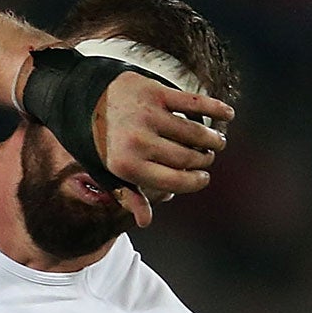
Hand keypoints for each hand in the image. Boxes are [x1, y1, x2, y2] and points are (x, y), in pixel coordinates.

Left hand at [94, 73, 232, 227]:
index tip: (203, 178)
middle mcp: (137, 142)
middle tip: (207, 159)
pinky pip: (196, 103)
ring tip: (217, 142)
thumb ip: (128, 194)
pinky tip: (228, 115)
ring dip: (212, 139)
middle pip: (188, 157)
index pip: (175, 181)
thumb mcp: (107, 171)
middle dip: (203, 161)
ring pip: (195, 132)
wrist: (83, 98)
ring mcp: (148, 116)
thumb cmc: (98, 141)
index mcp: (126, 167)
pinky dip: (216, 108)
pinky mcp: (156, 92)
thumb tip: (146, 221)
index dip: (195, 182)